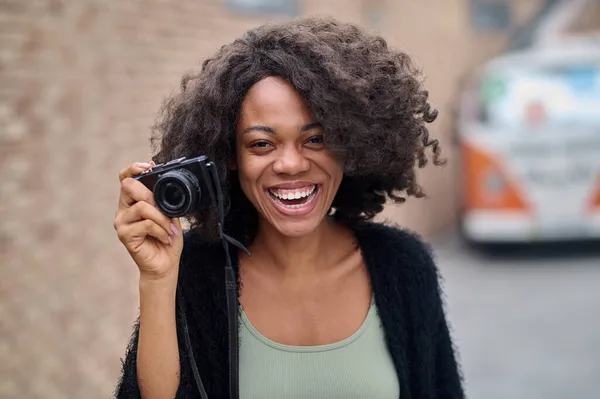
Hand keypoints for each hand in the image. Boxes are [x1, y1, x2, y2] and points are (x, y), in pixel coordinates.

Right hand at [114, 161, 183, 281]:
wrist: (165, 264)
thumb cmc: (166, 239)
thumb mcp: (170, 215)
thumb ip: (164, 201)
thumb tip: (166, 185)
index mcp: (132, 201)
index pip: (125, 178)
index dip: (134, 168)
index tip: (149, 166)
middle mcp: (123, 209)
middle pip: (129, 186)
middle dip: (152, 195)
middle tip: (165, 210)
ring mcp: (122, 222)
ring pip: (142, 206)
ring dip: (162, 218)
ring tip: (169, 229)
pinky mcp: (124, 235)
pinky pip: (145, 224)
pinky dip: (160, 230)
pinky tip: (165, 237)